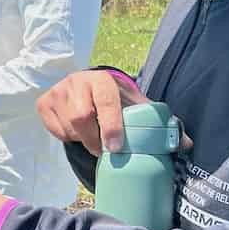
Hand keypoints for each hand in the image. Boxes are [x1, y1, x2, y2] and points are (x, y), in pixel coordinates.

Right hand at [36, 70, 185, 156]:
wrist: (88, 85)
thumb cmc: (116, 99)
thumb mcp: (136, 105)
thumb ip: (159, 122)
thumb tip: (184, 144)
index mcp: (102, 79)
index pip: (105, 101)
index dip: (111, 125)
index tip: (116, 147)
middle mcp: (76, 81)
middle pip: (81, 117)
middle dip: (94, 139)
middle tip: (105, 151)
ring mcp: (57, 91)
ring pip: (68, 127)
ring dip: (82, 140)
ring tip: (92, 140)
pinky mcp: (43, 103)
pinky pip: (55, 130)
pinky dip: (67, 137)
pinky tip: (77, 132)